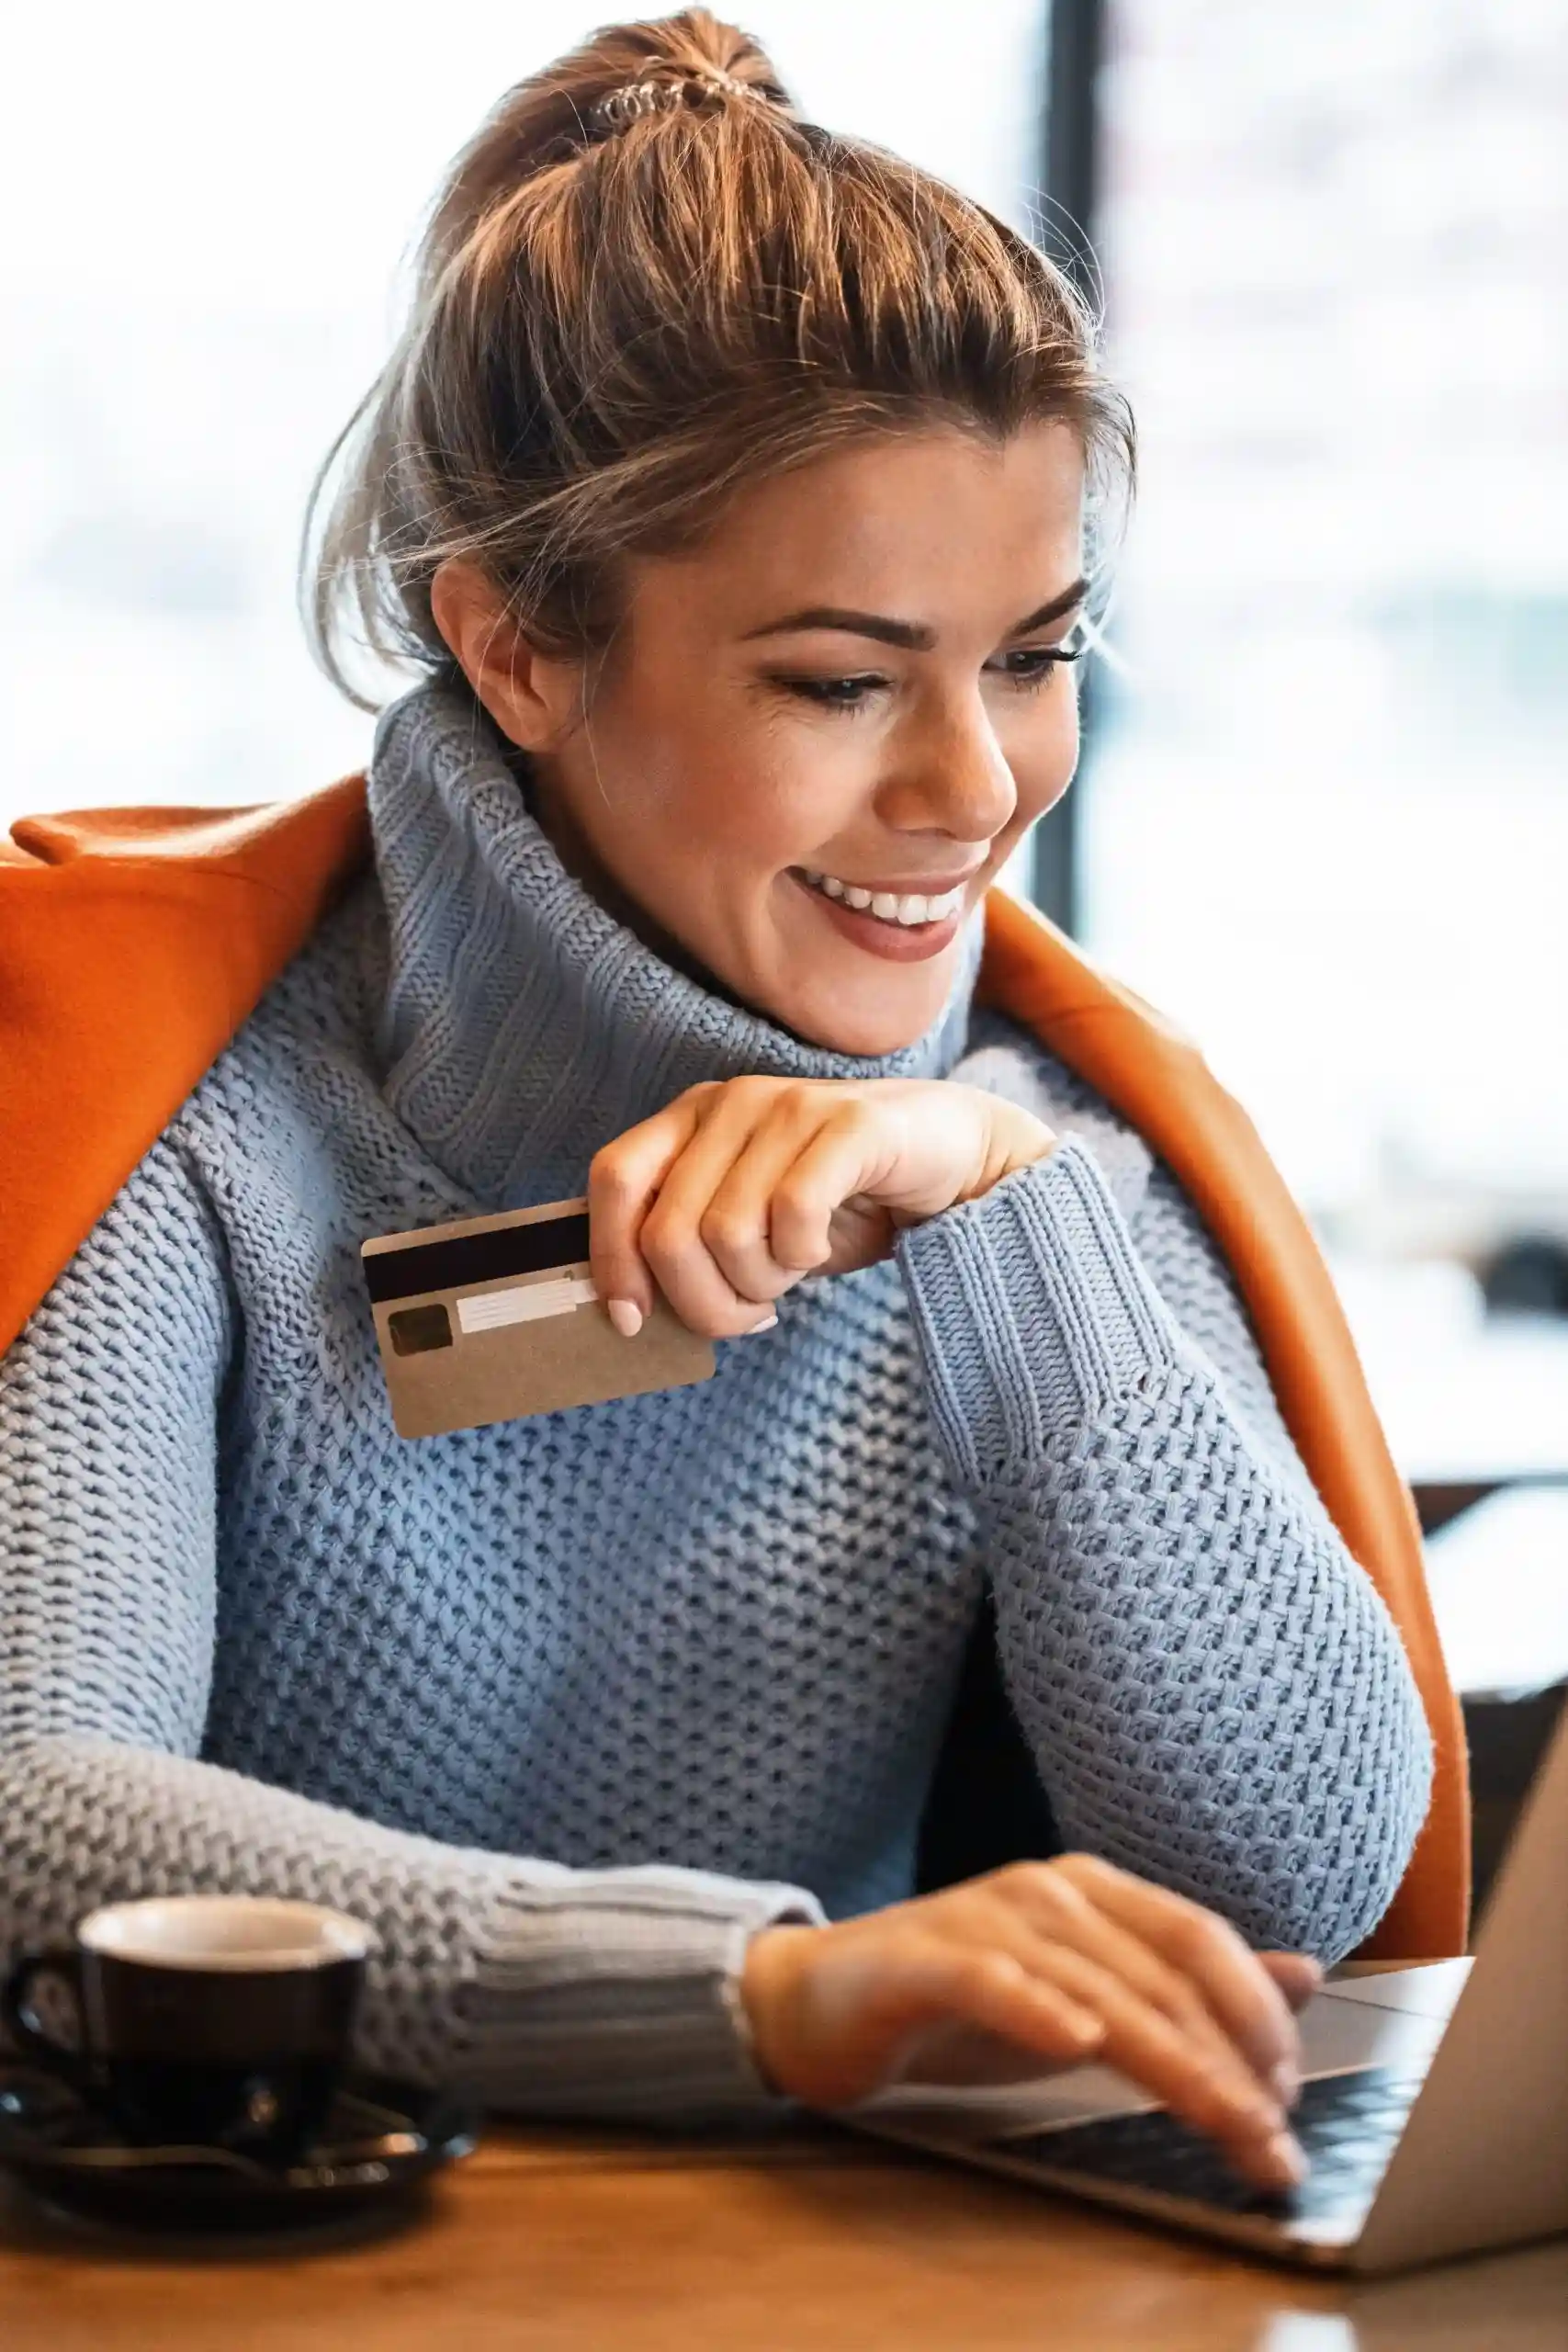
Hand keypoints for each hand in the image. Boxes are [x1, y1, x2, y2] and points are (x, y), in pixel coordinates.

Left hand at [588, 1076, 1054, 1337]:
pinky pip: (794, 1215)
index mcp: (692, 1118)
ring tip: (793, 1271)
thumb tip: (629, 1310)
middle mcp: (731, 1102)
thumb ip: (690, 1243)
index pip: (614, 1179)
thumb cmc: (840, 1202)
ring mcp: (789, 1105)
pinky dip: (805, 1256)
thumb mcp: (750, 1223)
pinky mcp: (849, 1124)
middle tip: (751, 1313)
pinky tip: (824, 1248)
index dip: (613, 1256)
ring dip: (761, 1283)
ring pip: (727, 1234)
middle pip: (668, 1230)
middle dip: (704, 1301)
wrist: (955, 1159)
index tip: (632, 1319)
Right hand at [740, 1856, 1322, 2191]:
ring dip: (1172, 2064)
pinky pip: (987, 1979)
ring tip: (1223, 2124)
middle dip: (1232, 2062)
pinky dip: (1034, 2006)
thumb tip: (1305, 1973)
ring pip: (1097, 1989)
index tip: (1291, 2101)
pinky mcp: (921, 1959)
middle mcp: (1046, 1890)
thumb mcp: (1087, 1996)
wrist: (815, 1999)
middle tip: (1274, 2141)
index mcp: (1092, 1891)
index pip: (1198, 1942)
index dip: (1256, 2016)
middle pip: (1162, 1974)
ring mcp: (982, 1918)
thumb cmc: (959, 2003)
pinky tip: (1074, 2041)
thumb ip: (1185, 1987)